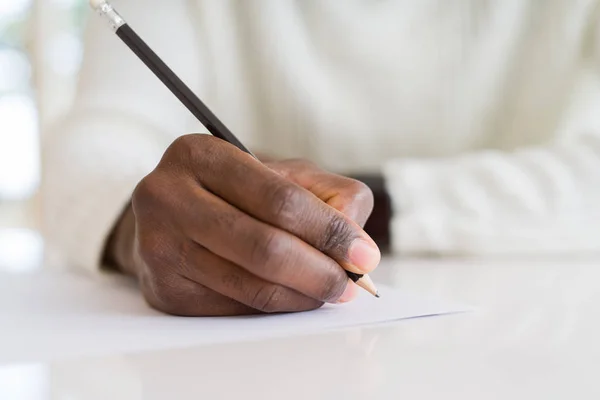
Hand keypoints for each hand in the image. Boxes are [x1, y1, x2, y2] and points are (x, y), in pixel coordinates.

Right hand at [106, 134, 380, 315]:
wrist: (173, 215)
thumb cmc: (238, 193)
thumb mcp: (284, 174)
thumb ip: (331, 196)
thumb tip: (359, 247)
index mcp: (200, 155)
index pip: (279, 199)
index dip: (328, 231)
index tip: (364, 256)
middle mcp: (167, 196)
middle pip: (263, 247)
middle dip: (319, 272)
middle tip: (350, 285)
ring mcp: (158, 246)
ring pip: (250, 286)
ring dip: (301, 297)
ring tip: (328, 293)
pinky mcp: (162, 290)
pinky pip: (233, 310)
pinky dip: (273, 310)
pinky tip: (291, 299)